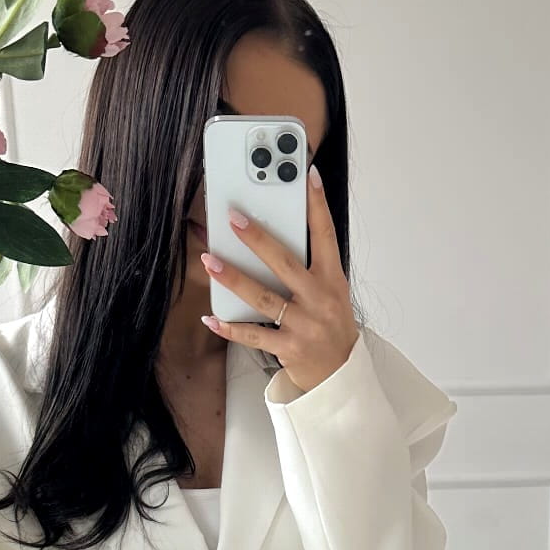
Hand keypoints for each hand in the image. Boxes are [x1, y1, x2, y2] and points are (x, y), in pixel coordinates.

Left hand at [200, 166, 358, 392]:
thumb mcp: (330, 292)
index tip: (308, 175)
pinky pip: (254, 334)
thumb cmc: (330, 326)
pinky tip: (212, 317)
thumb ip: (307, 266)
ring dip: (233, 278)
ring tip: (209, 260)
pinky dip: (230, 327)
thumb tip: (270, 237)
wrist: (340, 374)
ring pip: (263, 297)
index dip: (317, 204)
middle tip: (233, 218)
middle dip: (258, 239)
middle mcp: (320, 299)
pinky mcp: (289, 348)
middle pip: (285, 263)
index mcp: (332, 279)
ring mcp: (304, 325)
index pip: (325, 234)